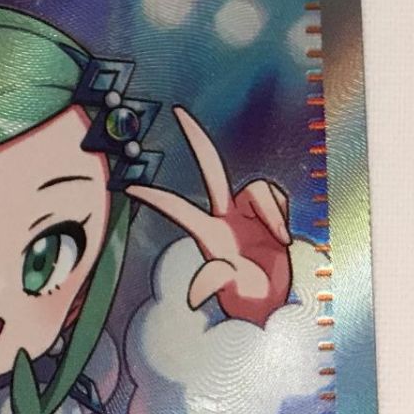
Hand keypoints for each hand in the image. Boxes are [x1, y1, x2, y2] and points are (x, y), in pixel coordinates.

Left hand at [125, 107, 292, 325]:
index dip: (154, 197)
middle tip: (179, 112)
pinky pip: (279, 196)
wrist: (274, 301)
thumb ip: (214, 284)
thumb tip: (194, 294)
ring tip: (280, 242)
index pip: (175, 208)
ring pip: (260, 188)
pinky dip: (283, 214)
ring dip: (274, 213)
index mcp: (208, 231)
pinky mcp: (270, 211)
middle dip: (197, 139)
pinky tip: (283, 238)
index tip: (129, 186)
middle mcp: (225, 214)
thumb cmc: (248, 297)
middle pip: (210, 166)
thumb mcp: (232, 292)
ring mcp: (247, 211)